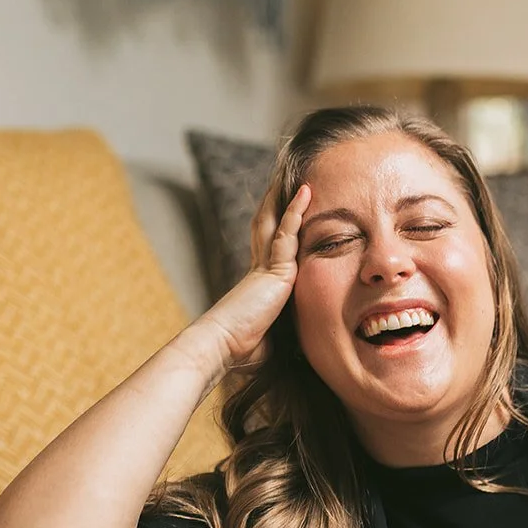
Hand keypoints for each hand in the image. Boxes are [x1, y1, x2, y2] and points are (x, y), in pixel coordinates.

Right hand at [187, 183, 310, 372]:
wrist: (221, 346)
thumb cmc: (241, 351)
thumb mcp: (269, 339)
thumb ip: (281, 333)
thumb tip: (298, 350)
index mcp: (257, 283)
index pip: (269, 247)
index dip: (276, 226)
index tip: (284, 211)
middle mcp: (259, 268)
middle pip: (267, 226)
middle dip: (276, 204)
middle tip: (286, 181)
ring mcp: (265, 266)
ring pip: (275, 222)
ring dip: (285, 198)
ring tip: (300, 176)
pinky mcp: (273, 269)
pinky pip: (287, 232)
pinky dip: (296, 211)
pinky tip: (306, 192)